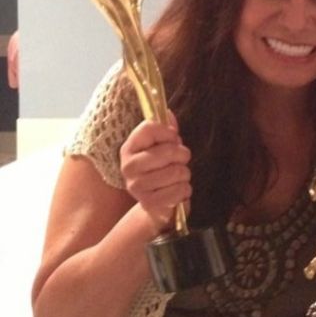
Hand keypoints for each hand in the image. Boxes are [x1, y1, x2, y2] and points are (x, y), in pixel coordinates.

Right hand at [120, 114, 191, 232]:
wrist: (156, 204)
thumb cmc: (161, 169)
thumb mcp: (163, 146)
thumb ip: (167, 130)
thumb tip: (168, 113)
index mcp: (129, 147)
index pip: (150, 128)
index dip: (168, 132)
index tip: (173, 139)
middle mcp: (128, 166)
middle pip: (168, 151)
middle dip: (182, 155)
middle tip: (179, 160)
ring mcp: (137, 186)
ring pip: (177, 171)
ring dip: (184, 174)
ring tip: (177, 177)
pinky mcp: (149, 203)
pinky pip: (180, 190)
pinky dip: (184, 190)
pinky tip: (176, 191)